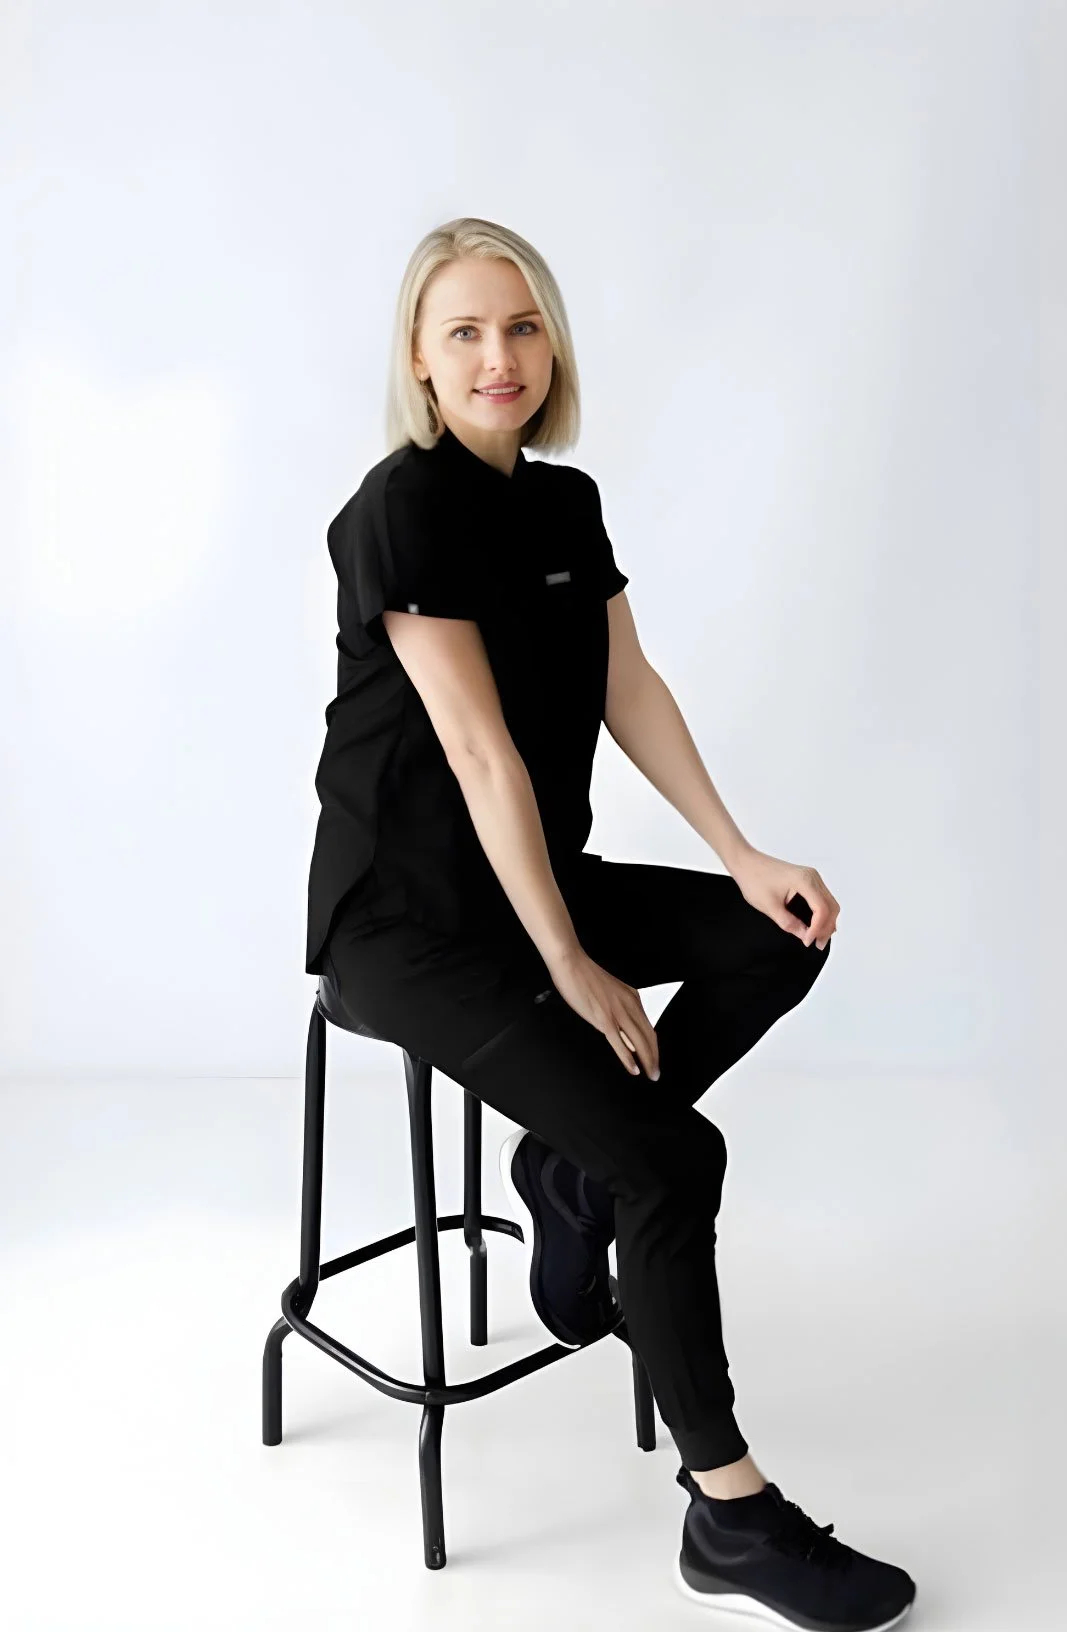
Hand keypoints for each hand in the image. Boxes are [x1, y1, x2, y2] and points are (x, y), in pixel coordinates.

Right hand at [547, 946, 660, 1079]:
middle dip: (654, 1057)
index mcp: (632, 998)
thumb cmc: (586, 977)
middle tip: (656, 1074)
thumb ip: (621, 1014)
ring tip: (651, 1074)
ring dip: (647, 1060)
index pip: (649, 1028)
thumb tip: (628, 1039)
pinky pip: (619, 1042)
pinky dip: (628, 1058)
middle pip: (649, 1036)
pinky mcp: (604, 1018)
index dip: (654, 1047)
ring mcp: (617, 1012)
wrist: (572, 964)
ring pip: (639, 1041)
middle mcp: (629, 1005)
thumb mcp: (611, 994)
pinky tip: (633, 1069)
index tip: (655, 1060)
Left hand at [730, 849, 839, 949]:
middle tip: (818, 944)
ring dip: (826, 921)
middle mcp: (812, 876)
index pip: (821, 909)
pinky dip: (822, 912)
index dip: (817, 929)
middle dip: (827, 927)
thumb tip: (804, 935)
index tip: (808, 941)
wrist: (746, 862)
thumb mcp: (769, 906)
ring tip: (817, 937)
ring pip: (829, 902)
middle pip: (831, 906)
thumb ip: (789, 923)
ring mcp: (811, 877)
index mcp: (804, 881)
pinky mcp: (807, 879)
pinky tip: (815, 924)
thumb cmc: (754, 879)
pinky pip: (822, 898)